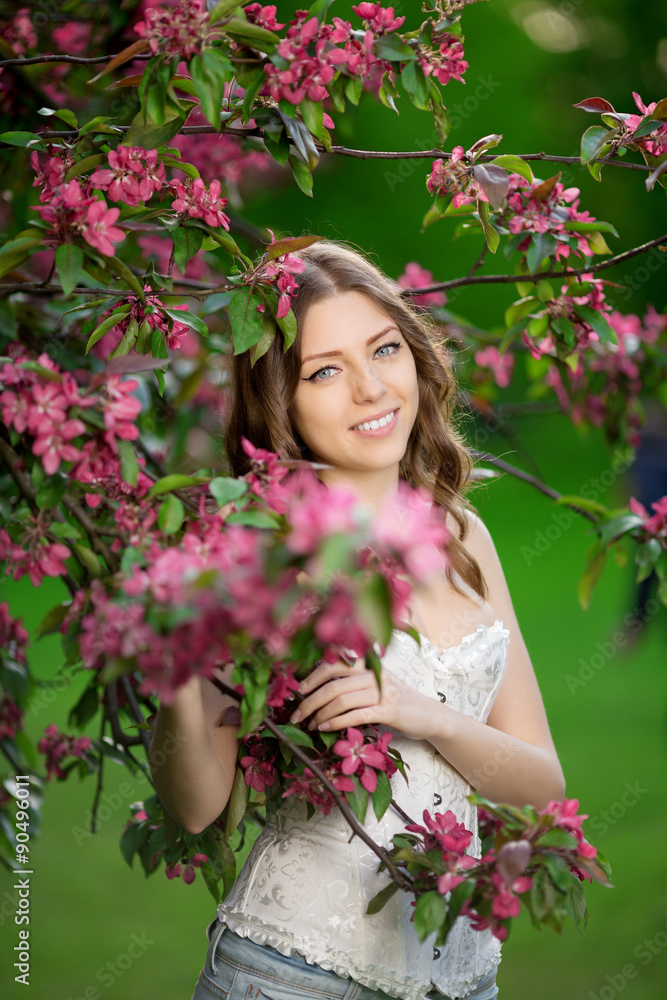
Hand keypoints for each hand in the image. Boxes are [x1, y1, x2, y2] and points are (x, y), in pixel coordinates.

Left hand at [290, 654, 426, 736]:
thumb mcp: (376, 684)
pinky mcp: (388, 711)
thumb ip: (353, 682)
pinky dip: (336, 722)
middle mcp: (375, 674)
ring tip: (311, 725)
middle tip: (297, 714)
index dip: (313, 675)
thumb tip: (317, 690)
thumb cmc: (397, 701)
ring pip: (342, 700)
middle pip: (333, 684)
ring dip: (320, 714)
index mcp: (369, 664)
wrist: (428, 715)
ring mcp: (382, 692)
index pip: (335, 663)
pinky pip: (355, 716)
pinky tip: (325, 728)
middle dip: (310, 701)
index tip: (298, 690)